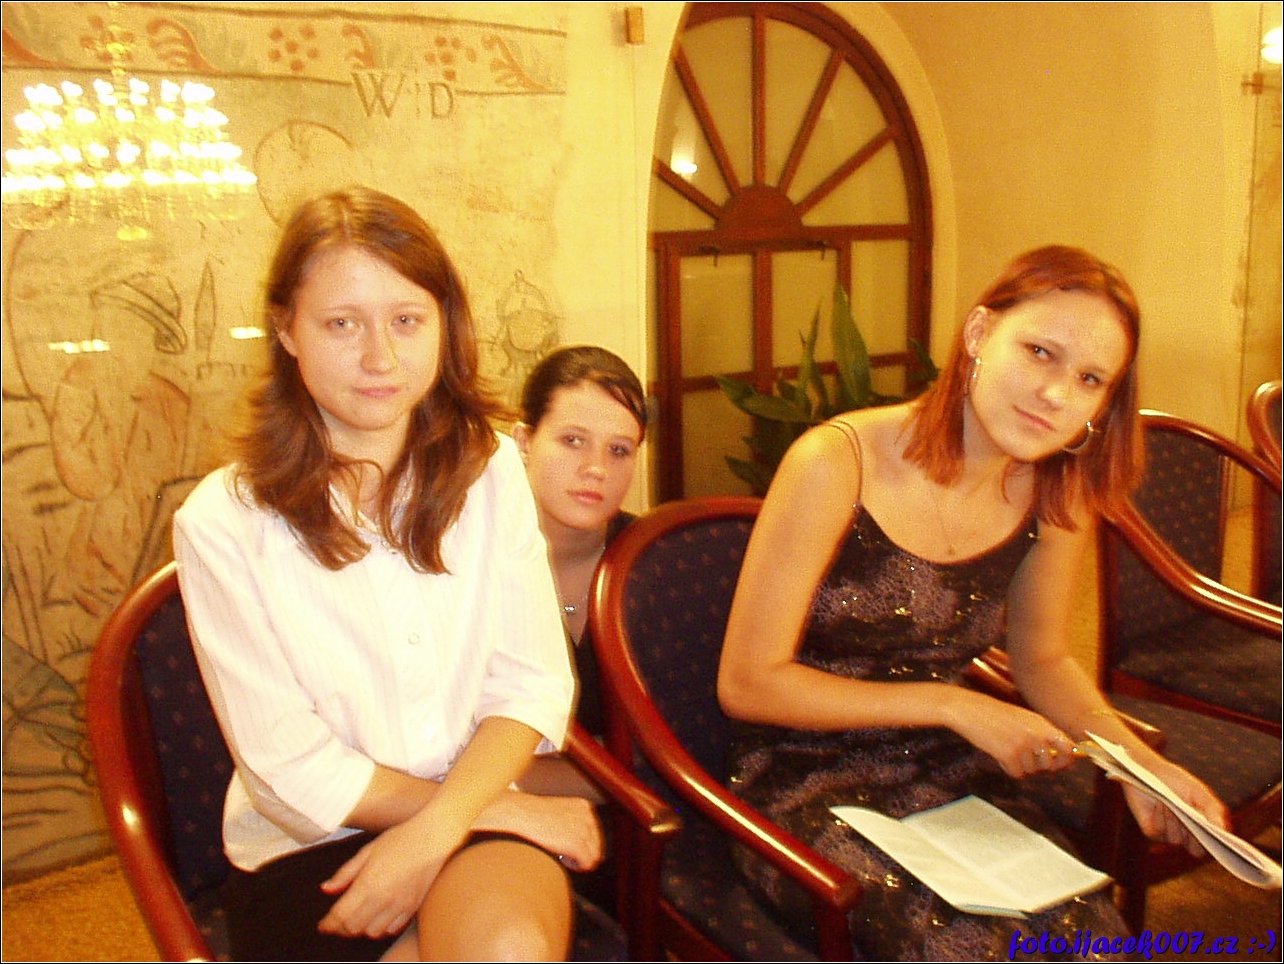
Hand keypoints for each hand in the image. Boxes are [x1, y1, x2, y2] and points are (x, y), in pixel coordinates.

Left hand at [317, 820, 458, 939]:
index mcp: (368, 883)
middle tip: (335, 924)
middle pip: (353, 928)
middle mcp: (383, 898)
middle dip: (341, 929)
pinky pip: (392, 929)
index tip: (322, 926)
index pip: (340, 915)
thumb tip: (326, 889)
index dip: (328, 924)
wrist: (433, 837)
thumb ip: (345, 873)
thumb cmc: (400, 839)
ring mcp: (400, 905)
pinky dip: (380, 928)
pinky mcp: (413, 907)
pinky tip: (377, 917)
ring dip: (361, 929)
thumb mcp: (367, 851)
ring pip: (372, 932)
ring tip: (357, 919)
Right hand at [484, 791, 603, 870]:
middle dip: (581, 852)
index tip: (567, 848)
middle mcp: (588, 816)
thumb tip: (580, 847)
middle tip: (563, 854)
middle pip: (597, 845)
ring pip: (594, 856)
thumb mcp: (557, 813)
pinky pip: (587, 863)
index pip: (595, 833)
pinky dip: (577, 866)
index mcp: (584, 807)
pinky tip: (562, 860)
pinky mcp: (577, 843)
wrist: (519, 814)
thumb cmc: (531, 815)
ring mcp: (584, 829)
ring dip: (579, 860)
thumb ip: (571, 823)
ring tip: (562, 857)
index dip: (582, 844)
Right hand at [950, 696, 1075, 778]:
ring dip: (1020, 766)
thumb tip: (1057, 754)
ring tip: (1006, 749)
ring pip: (1031, 770)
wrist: (969, 710)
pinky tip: (999, 754)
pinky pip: (1016, 774)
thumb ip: (1041, 733)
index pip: (1068, 748)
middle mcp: (1036, 734)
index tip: (1058, 764)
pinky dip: (1008, 768)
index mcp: (1042, 724)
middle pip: (1050, 765)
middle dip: (1038, 766)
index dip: (1065, 760)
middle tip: (1025, 759)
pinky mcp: (1009, 754)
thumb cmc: (994, 714)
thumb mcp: (1023, 718)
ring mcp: (1023, 744)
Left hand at [1121, 757, 1227, 855]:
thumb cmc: (1174, 779)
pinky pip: (1158, 834)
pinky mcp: (1151, 830)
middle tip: (1192, 825)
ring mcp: (1168, 832)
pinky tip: (1157, 807)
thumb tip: (1223, 829)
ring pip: (1176, 840)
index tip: (1216, 839)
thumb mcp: (1197, 791)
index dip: (1215, 845)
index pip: (1213, 844)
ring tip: (1169, 805)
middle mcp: (1185, 832)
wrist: (1145, 772)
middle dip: (1195, 839)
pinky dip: (1159, 820)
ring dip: (1174, 822)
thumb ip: (1213, 809)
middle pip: (1196, 850)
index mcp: (1201, 825)